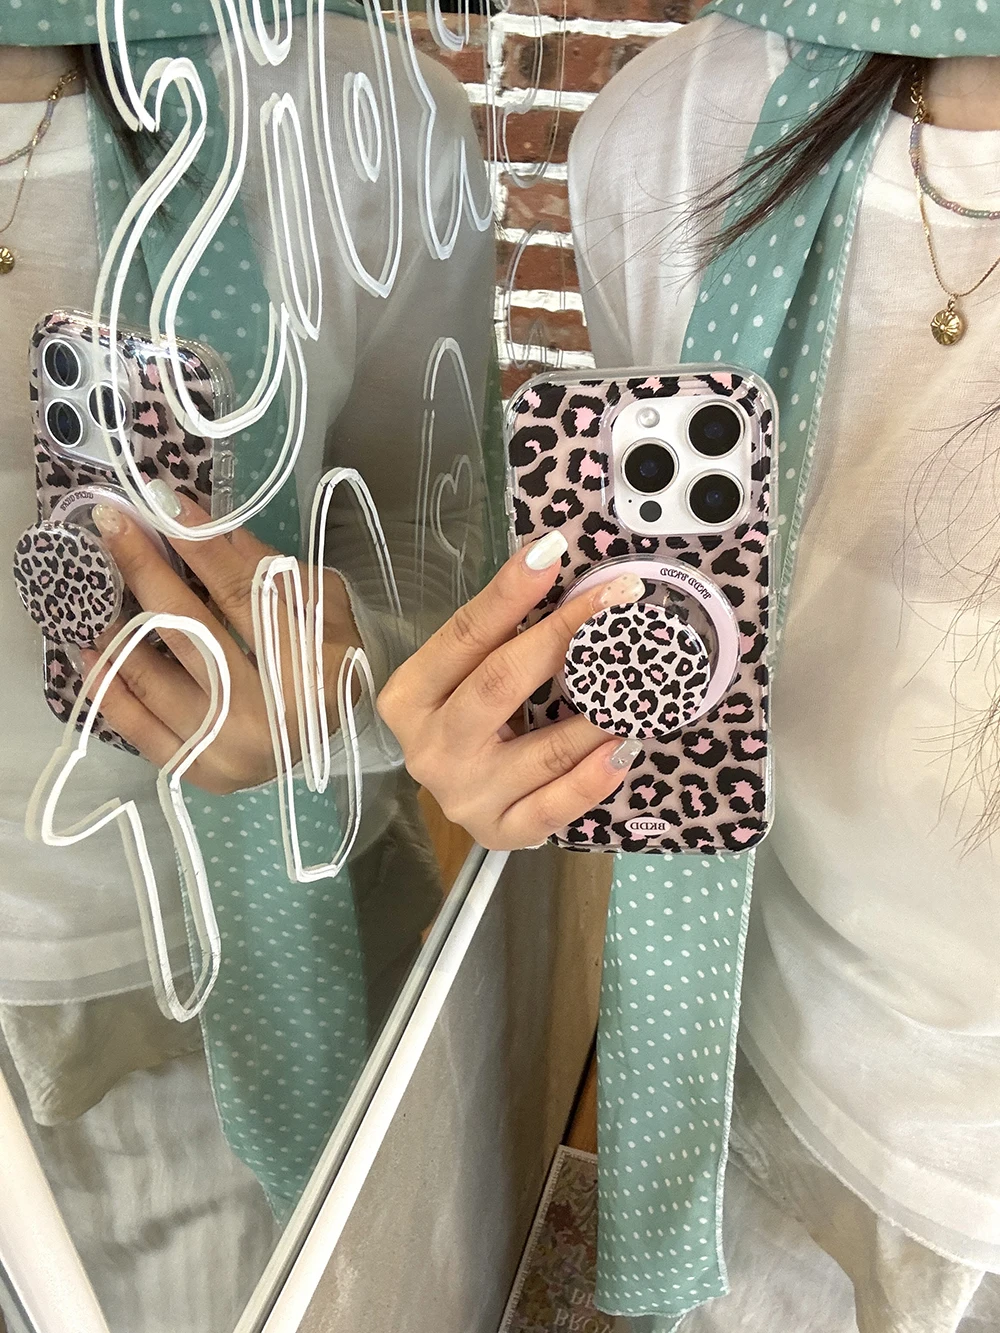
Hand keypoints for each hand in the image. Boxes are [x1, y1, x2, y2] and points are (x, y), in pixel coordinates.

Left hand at [83, 483, 361, 794]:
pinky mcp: (202, 774)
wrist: (335, 735)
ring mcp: (231, 750)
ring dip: (115, 628)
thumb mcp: (323, 605)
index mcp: (313, 669)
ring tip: (91, 588)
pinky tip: (91, 651)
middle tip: (110, 527)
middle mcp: (270, 715)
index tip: (160, 503)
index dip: (199, 545)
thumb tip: (201, 525)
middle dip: (144, 570)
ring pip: (154, 680)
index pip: (242, 592)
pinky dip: (109, 688)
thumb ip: (270, 568)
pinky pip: (139, 729)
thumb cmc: (333, 661)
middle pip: (190, 630)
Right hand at [377, 532, 645, 850]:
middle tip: (617, 603)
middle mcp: (428, 749)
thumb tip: (553, 561)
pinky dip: (592, 779)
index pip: (464, 635)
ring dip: (596, 713)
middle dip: (563, 637)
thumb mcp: (464, 670)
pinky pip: (553, 807)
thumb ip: (496, 632)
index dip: (510, 592)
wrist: (456, 788)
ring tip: (638, 681)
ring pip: (540, 750)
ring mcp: (463, 796)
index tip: (554, 552)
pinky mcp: (499, 831)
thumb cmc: (465, 713)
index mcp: (410, 698)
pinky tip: (624, 749)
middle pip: (499, 684)